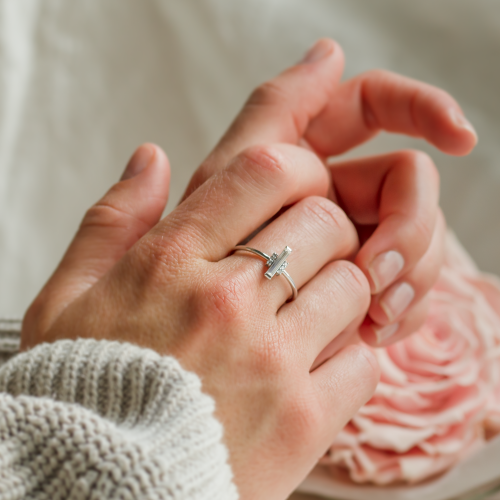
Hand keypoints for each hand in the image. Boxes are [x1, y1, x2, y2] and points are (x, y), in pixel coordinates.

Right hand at [22, 142, 378, 498]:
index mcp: (171, 262)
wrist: (101, 489)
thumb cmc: (86, 389)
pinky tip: (315, 366)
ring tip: (309, 312)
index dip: (298, 170)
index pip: (265, 173)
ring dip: (341, 291)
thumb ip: (114, 218)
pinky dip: (351, 357)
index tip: (297, 190)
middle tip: (307, 253)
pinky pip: (363, 362)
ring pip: (355, 285)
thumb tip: (152, 158)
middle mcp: (227, 303)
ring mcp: (271, 363)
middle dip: (326, 229)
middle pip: (326, 223)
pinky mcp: (303, 422)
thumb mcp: (70, 296)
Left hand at [185, 38, 475, 346]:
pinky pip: (409, 290)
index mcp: (308, 155)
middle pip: (410, 182)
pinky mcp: (365, 291)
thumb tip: (329, 52)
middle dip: (410, 224)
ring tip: (376, 314)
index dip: (422, 108)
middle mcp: (337, 193)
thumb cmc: (194, 255)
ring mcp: (356, 242)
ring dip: (412, 272)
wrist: (195, 336)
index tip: (461, 138)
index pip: (374, 107)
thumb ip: (273, 110)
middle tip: (376, 271)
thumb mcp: (224, 179)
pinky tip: (377, 331)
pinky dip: (404, 308)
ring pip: (420, 238)